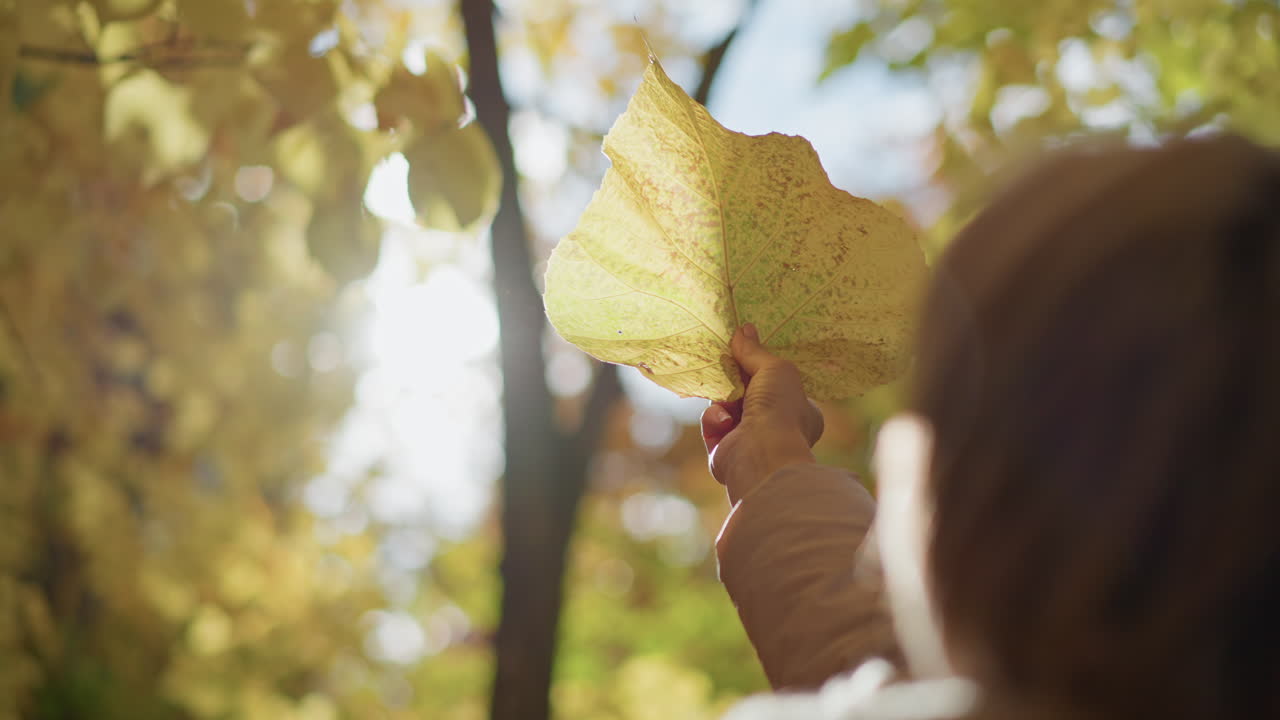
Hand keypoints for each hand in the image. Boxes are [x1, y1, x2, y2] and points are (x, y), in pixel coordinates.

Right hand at [700, 323, 822, 502]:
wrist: (761, 455)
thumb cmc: (780, 410)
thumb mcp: (774, 369)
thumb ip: (756, 351)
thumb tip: (743, 329)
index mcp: (802, 412)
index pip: (779, 385)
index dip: (760, 369)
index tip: (745, 352)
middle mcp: (778, 429)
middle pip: (749, 394)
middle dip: (735, 382)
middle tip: (726, 367)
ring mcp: (751, 443)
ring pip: (726, 408)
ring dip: (723, 401)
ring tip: (727, 401)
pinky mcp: (725, 452)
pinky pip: (713, 426)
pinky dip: (715, 420)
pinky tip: (723, 424)